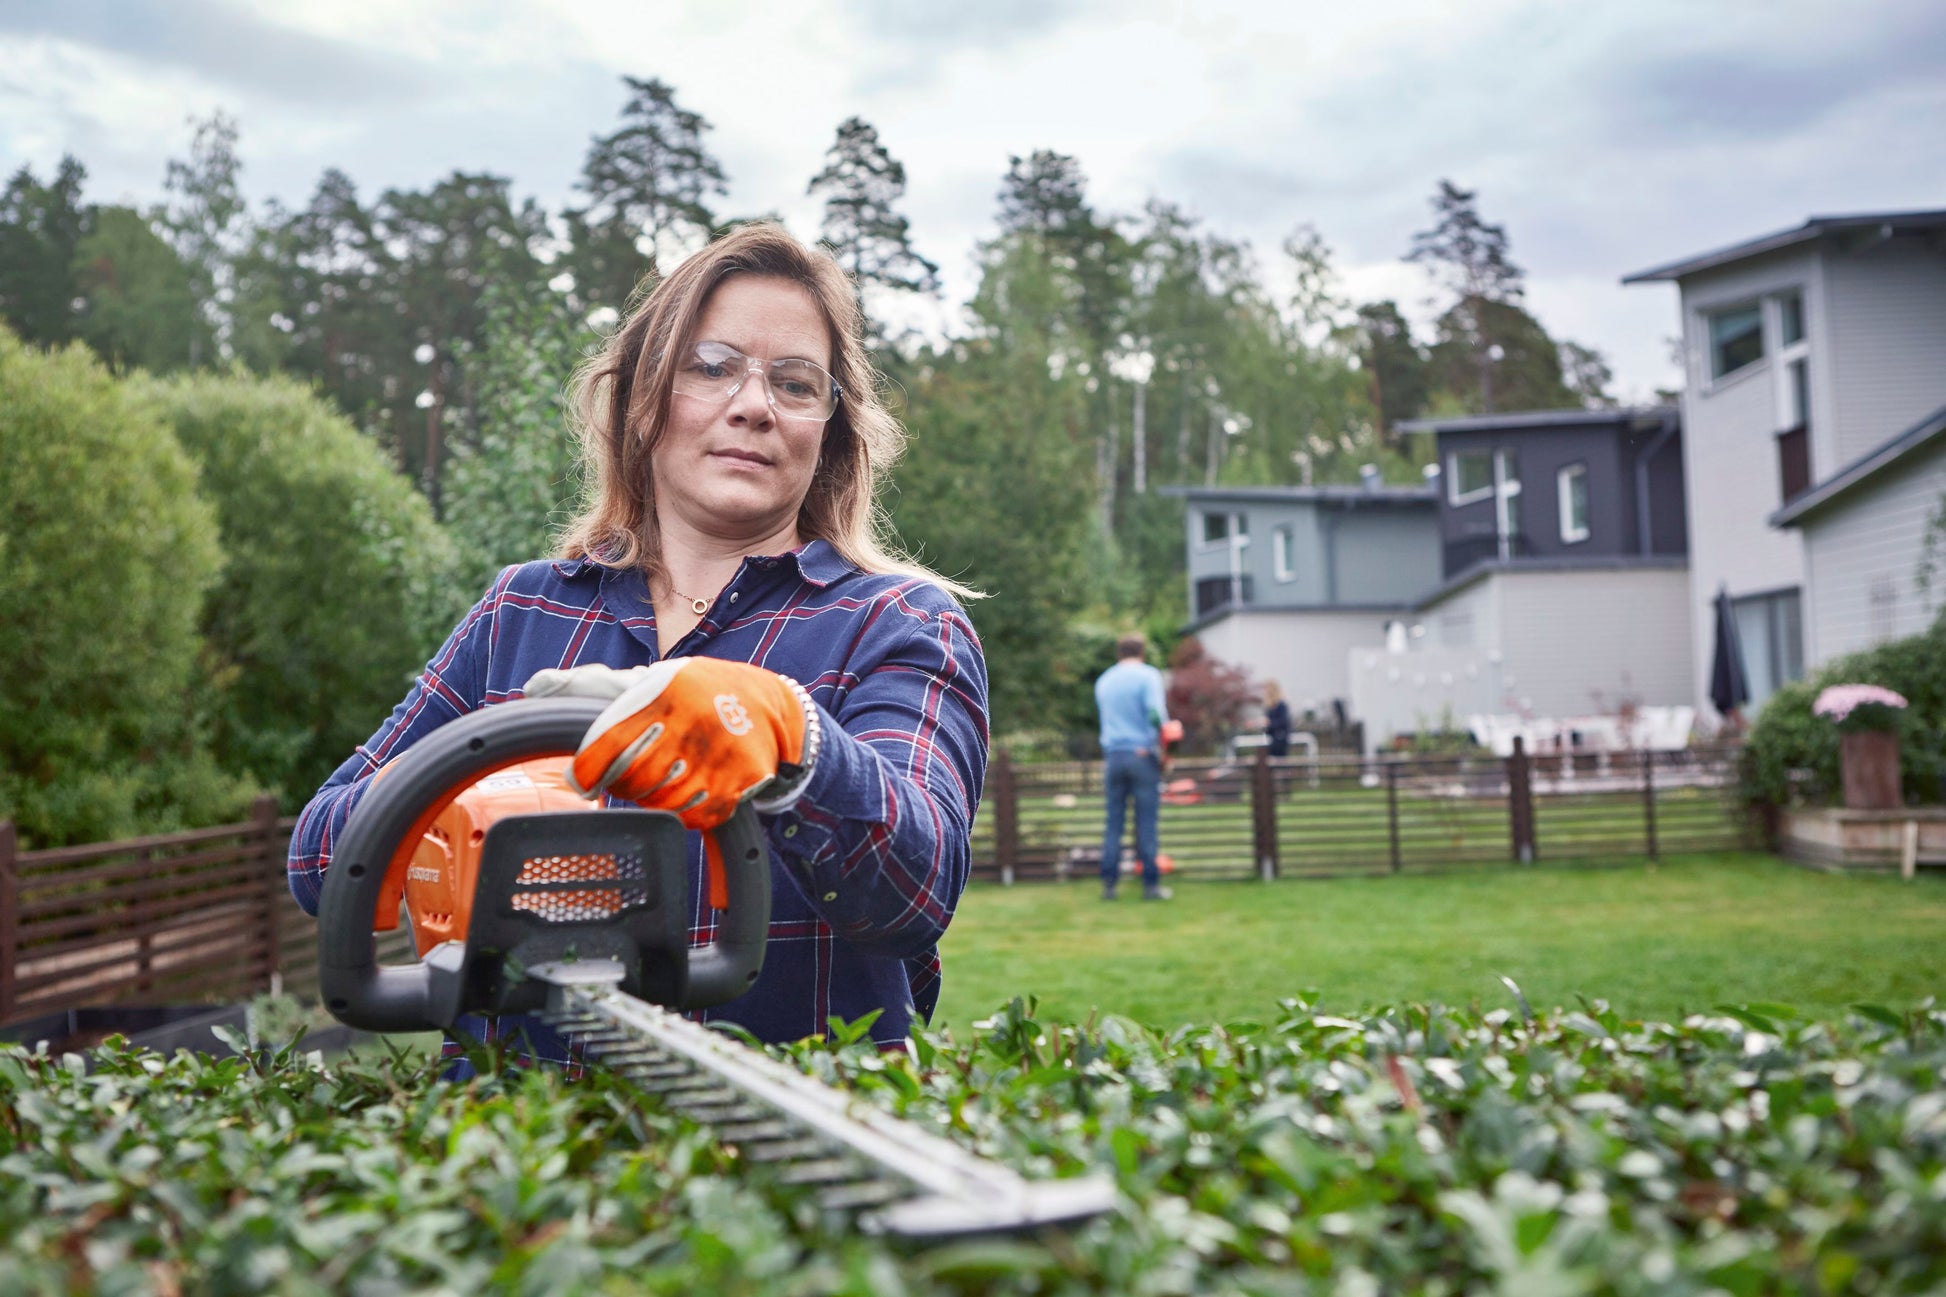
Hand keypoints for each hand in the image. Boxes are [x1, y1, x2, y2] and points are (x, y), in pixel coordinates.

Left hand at [524, 661, 812, 910]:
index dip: (587, 772)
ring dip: (655, 802)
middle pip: (634, 781)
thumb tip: (534, 685)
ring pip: (664, 804)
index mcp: (663, 693)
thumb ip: (592, 686)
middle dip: (626, 786)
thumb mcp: (650, 679)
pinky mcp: (742, 780)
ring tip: (662, 784)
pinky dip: (687, 815)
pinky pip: (697, 818)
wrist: (772, 705)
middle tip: (632, 778)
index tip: (584, 781)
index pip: (606, 746)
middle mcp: (693, 720)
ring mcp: (720, 753)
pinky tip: (691, 795)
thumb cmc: (696, 693)